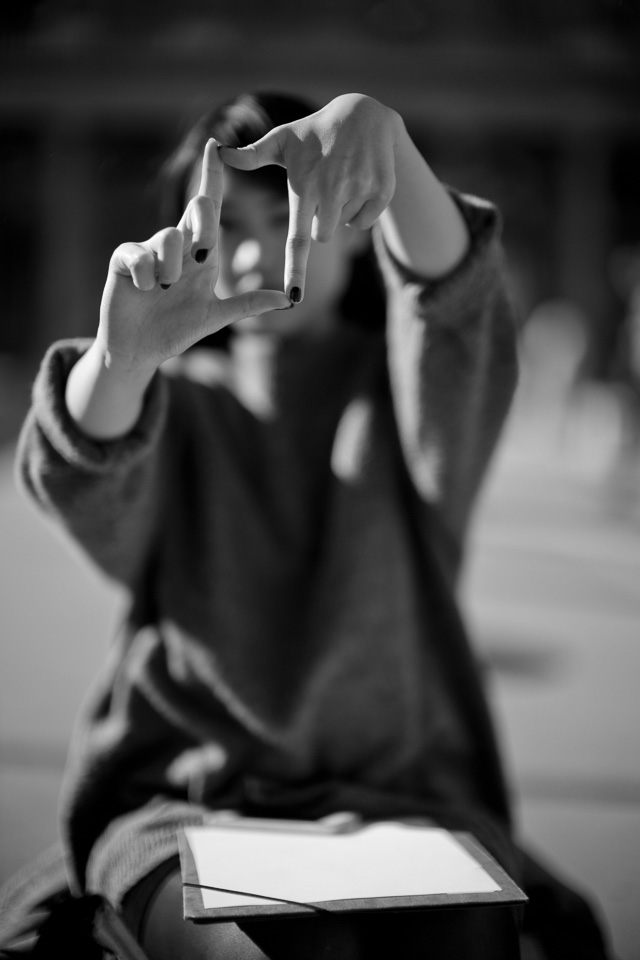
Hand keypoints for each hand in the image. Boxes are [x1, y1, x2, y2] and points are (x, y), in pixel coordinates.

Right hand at [98, 139, 290, 374]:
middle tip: (203, 256)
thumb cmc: (176, 330)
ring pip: (169, 235)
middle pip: (196, 208)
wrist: (140, 349)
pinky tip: (144, 290)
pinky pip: (139, 254)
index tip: (216, 145)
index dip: (211, 175)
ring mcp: (148, 249)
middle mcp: (176, 245)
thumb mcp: (216, 317)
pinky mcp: (123, 260)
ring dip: (172, 267)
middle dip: (205, 227)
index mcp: (200, 253)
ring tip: (165, 289)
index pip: (208, 207)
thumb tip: (289, 300)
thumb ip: (249, 305)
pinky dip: (146, 275)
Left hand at [218, 94, 400, 300]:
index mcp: (304, 187)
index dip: (295, 270)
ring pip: (344, 225)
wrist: (365, 113)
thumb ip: (252, 155)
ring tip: (341, 178)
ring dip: (341, 211)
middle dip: (321, 220)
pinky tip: (358, 181)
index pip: (298, 239)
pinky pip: (365, 221)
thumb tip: (219, 154)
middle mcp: (332, 191)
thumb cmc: (315, 130)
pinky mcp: (382, 192)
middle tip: (322, 187)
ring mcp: (359, 191)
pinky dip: (361, 209)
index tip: (294, 297)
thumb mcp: (284, 139)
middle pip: (323, 235)